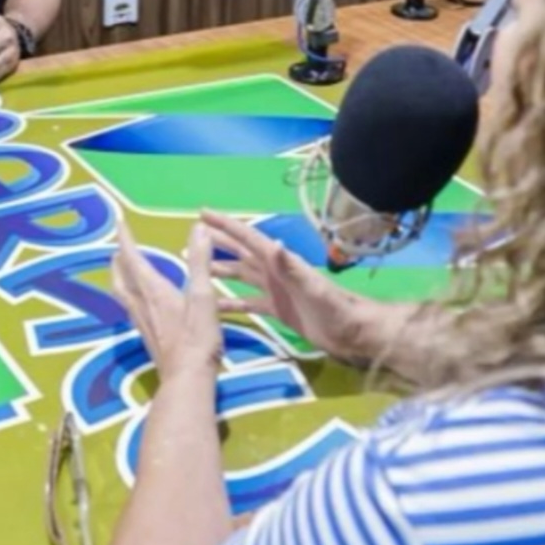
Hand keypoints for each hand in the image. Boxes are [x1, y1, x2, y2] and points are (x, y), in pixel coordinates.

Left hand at [111, 220, 222, 384]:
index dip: (125, 239)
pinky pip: (131, 309)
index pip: (133, 259)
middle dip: (119, 259)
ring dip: (120, 277)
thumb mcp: (203, 296)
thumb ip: (200, 262)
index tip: (119, 223)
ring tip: (123, 270)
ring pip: (123, 294)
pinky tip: (140, 303)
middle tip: (119, 247)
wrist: (187, 380)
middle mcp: (142, 305)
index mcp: (154, 291)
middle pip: (121, 277)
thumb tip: (199, 228)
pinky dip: (130, 296)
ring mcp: (143, 323)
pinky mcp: (148, 338)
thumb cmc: (196, 338)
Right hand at [200, 210, 381, 366]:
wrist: (353, 331)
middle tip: (191, 236)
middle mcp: (274, 271)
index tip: (203, 213)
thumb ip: (292, 268)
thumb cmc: (336, 308)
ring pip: (241, 274)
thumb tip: (274, 243)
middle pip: (239, 252)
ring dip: (220, 270)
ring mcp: (274, 289)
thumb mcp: (313, 287)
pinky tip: (214, 306)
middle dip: (217, 243)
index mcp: (279, 262)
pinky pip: (247, 302)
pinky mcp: (276, 308)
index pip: (247, 238)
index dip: (225, 225)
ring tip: (195, 268)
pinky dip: (230, 302)